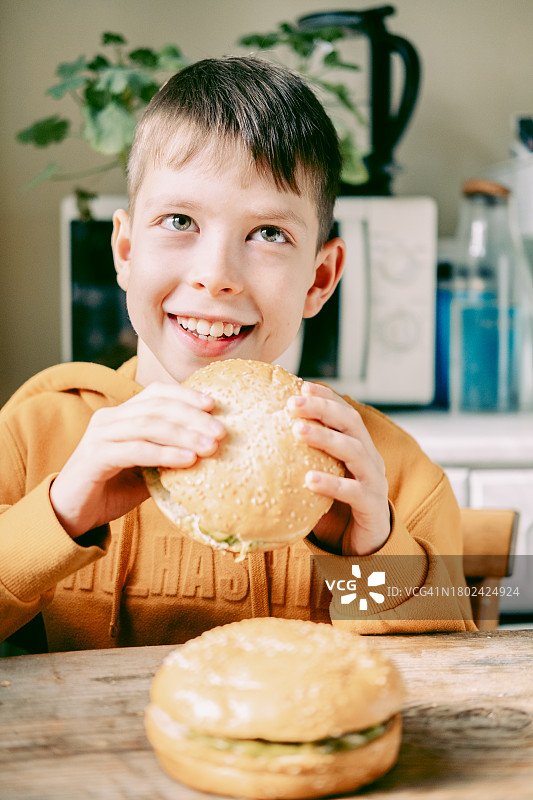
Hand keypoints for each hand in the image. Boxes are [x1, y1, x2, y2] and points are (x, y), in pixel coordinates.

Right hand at [50, 382, 225, 537]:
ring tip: (210, 447)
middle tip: (222, 431)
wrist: (70, 515)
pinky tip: (188, 461)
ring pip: (148, 425)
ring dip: (184, 435)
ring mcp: (100, 435)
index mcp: (122, 415)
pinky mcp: (95, 457)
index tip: (215, 405)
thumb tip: (210, 453)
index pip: (157, 393)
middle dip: (193, 416)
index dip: (186, 395)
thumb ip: (170, 458)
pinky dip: (165, 454)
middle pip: (157, 406)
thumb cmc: (111, 490)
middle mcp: (109, 418)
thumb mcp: (147, 471)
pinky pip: (136, 450)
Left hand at [288, 382, 389, 555]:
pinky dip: (332, 483)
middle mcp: (370, 458)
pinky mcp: (373, 507)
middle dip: (322, 409)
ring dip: (325, 438)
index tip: (301, 385)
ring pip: (354, 451)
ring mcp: (374, 481)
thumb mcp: (317, 479)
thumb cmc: (335, 511)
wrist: (365, 549)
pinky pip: (354, 492)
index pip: (345, 413)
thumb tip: (257, 445)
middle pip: (351, 423)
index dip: (326, 397)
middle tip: (292, 402)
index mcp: (359, 447)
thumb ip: (299, 462)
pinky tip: (309, 480)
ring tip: (297, 430)